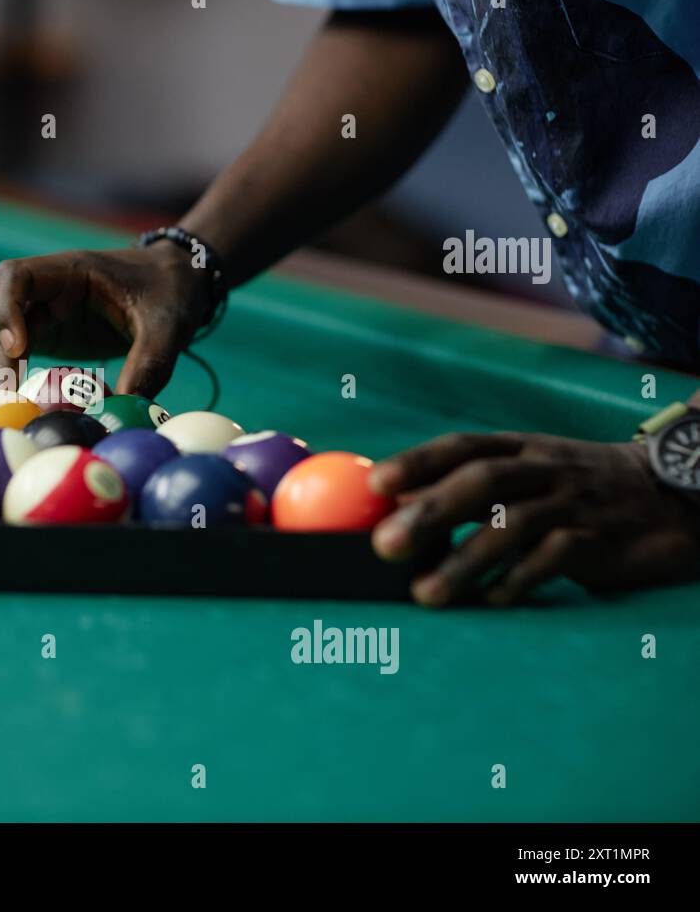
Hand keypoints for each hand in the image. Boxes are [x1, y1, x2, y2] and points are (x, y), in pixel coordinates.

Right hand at [0, 241, 210, 396]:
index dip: (5, 311)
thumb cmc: (169, 295)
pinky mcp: (41, 337)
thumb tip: (121, 410)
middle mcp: (41, 292)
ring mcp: (36, 315)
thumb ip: (149, 364)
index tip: (18, 351)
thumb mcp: (168, 327)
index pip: (14, 278)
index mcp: (67, 273)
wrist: (174, 285)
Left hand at [368, 433, 699, 606]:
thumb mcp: (527, 476)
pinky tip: (490, 601)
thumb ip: (468, 490)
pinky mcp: (600, 539)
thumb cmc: (574, 491)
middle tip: (384, 546)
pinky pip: (555, 558)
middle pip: (481, 481)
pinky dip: (519, 580)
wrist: (673, 497)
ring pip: (513, 524)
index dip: (418, 462)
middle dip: (430, 512)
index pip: (462, 446)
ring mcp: (573, 502)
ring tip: (425, 593)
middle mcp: (544, 468)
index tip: (376, 485)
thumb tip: (393, 510)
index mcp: (520, 448)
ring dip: (463, 560)